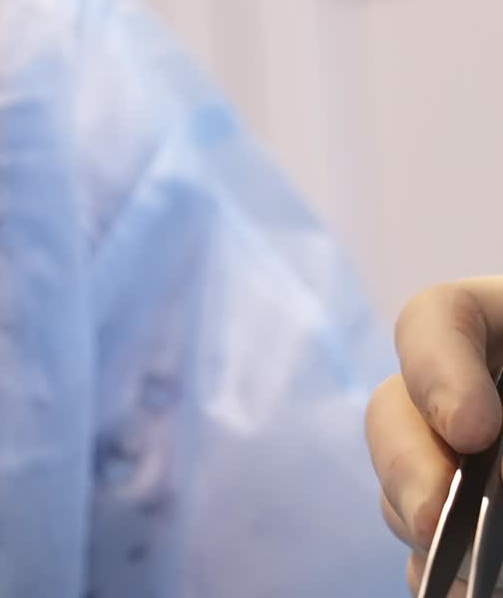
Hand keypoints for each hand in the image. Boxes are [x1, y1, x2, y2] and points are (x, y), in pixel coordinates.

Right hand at [367, 279, 502, 594]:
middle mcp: (468, 387)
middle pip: (394, 407)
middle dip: (408, 467)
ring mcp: (455, 456)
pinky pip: (420, 546)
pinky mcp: (457, 519)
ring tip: (466, 578)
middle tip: (436, 523)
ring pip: (399, 482)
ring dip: (418, 525)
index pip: (436, 317)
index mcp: (502, 327)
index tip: (474, 429)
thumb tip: (488, 469)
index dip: (436, 365)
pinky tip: (462, 590)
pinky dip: (432, 570)